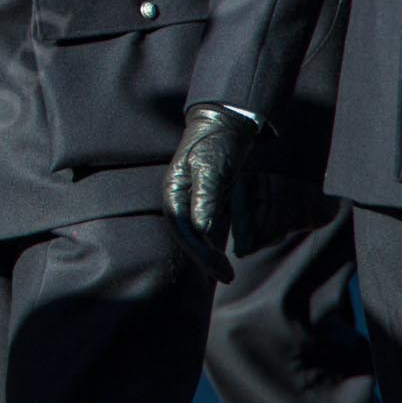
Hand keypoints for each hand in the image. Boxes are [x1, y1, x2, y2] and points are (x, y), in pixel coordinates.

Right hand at [163, 104, 259, 281]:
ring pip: (194, 236)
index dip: (201, 253)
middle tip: (227, 277)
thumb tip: (202, 231)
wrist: (224, 124)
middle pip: (187, 238)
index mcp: (173, 192)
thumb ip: (206, 200)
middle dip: (205, 260)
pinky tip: (224, 255)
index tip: (222, 269)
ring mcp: (189, 201)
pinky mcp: (202, 201)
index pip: (184, 231)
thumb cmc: (216, 144)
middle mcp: (177, 200)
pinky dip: (212, 244)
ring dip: (208, 256)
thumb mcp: (212, 170)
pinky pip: (203, 228)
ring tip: (226, 273)